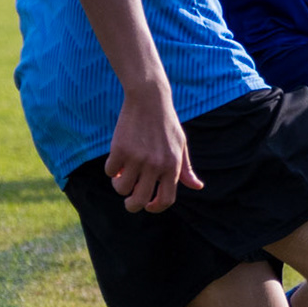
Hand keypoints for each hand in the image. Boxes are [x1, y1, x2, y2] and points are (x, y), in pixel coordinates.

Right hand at [106, 85, 202, 212]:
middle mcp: (155, 165)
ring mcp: (136, 157)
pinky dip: (111, 169)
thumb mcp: (180, 145)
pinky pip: (109, 171)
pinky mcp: (120, 149)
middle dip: (132, 205)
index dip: (155, 207)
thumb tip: (198, 186)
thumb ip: (186, 169)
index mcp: (172, 166)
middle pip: (139, 200)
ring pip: (121, 188)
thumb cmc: (166, 124)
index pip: (166, 200)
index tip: (148, 205)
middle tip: (129, 201)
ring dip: (119, 185)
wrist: (150, 99)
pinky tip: (116, 161)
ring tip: (122, 175)